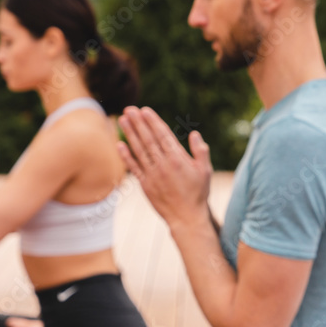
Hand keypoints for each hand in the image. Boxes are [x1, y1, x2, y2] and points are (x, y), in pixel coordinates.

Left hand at [117, 106, 211, 227]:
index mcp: (178, 159)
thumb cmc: (198, 193)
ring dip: (130, 134)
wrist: (186, 217)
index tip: (145, 110)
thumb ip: (200, 151)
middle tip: (130, 109)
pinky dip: (126, 155)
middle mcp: (163, 164)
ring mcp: (152, 174)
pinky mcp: (145, 184)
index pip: (162, 135)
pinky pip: (134, 167)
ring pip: (139, 150)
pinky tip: (120, 144)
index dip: (153, 122)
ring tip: (123, 120)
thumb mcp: (205, 171)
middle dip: (138, 123)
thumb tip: (194, 134)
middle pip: (148, 139)